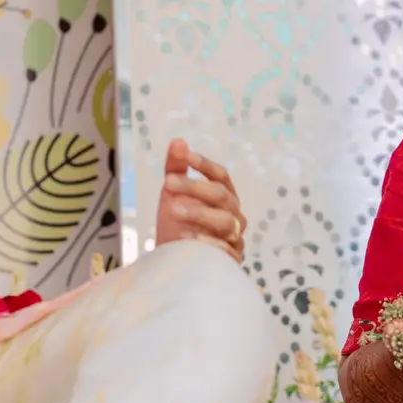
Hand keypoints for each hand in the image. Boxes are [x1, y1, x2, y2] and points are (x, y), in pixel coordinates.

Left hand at [154, 139, 245, 261]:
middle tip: (167, 184)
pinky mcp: (230, 259)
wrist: (174, 261)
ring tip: (173, 211)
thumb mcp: (172, 195)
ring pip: (225, 220)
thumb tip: (178, 141)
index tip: (186, 157)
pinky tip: (186, 239)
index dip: (205, 165)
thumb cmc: (178, 224)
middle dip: (194, 188)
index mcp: (224, 195)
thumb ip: (175, 168)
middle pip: (221, 195)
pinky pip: (224, 249)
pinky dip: (206, 243)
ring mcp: (234, 237)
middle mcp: (234, 214)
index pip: (221, 176)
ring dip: (198, 213)